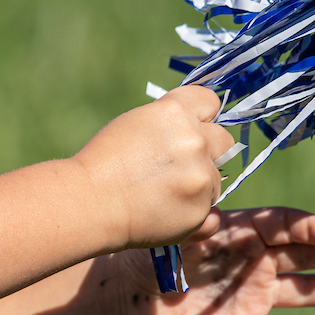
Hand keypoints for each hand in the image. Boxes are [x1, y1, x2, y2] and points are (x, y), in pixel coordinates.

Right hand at [74, 85, 233, 250]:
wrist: (90, 203)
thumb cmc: (105, 160)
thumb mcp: (137, 122)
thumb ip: (173, 120)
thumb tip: (199, 125)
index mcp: (177, 112)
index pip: (211, 102)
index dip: (202, 116)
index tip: (192, 128)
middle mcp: (195, 140)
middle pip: (224, 140)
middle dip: (209, 150)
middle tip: (181, 164)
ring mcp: (201, 176)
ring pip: (217, 177)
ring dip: (200, 183)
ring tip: (166, 192)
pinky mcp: (201, 210)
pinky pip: (213, 211)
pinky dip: (197, 213)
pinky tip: (172, 211)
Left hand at [111, 207, 314, 314]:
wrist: (127, 294)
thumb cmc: (151, 253)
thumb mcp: (177, 235)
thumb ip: (200, 228)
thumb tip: (219, 220)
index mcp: (243, 230)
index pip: (285, 224)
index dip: (309, 227)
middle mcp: (255, 259)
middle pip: (305, 254)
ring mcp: (253, 293)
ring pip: (302, 291)